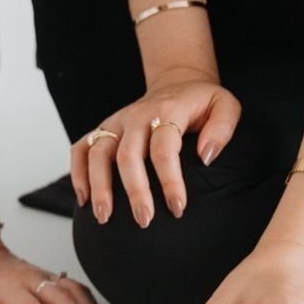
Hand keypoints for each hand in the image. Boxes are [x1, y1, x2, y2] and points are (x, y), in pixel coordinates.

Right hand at [71, 71, 240, 226]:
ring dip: (99, 186)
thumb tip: (206, 157)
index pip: (164, 148)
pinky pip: (80, 149)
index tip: (177, 208)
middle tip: (144, 220)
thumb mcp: (225, 105)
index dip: (170, 180)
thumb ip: (222, 128)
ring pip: (98, 153)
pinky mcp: (103, 130)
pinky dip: (77, 173)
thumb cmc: (201, 103)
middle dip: (134, 191)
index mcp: (168, 110)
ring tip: (104, 217)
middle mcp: (137, 116)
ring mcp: (116, 123)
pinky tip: (83, 199)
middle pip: (127, 155)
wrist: (177, 83)